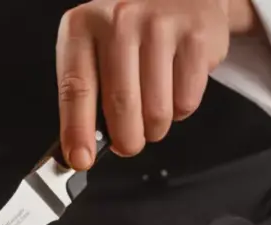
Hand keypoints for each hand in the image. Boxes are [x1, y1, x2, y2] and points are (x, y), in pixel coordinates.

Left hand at [56, 0, 259, 169]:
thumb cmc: (133, 33)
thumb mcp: (97, 51)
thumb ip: (88, 95)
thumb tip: (81, 148)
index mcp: (83, 26)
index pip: (76, 87)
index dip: (77, 130)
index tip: (81, 159)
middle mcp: (119, 19)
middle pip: (121, 104)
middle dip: (127, 139)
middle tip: (129, 144)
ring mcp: (159, 25)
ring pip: (157, 110)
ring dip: (156, 127)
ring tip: (153, 113)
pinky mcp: (194, 37)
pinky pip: (186, 101)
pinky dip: (181, 109)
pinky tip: (175, 89)